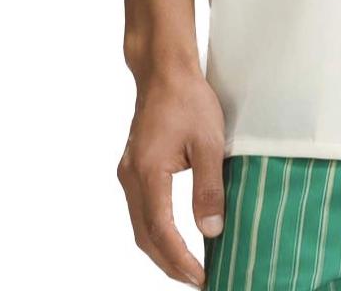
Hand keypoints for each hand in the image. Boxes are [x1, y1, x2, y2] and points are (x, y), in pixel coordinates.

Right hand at [116, 68, 227, 286]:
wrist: (164, 71)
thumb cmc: (188, 100)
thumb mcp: (208, 143)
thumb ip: (209, 188)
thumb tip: (212, 231)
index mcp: (147, 173)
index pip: (161, 232)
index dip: (180, 259)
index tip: (201, 277)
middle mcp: (131, 177)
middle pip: (145, 236)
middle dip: (169, 263)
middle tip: (197, 279)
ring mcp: (128, 172)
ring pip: (140, 225)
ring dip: (161, 249)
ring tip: (188, 265)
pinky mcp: (133, 166)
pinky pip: (141, 209)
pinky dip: (156, 229)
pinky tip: (174, 235)